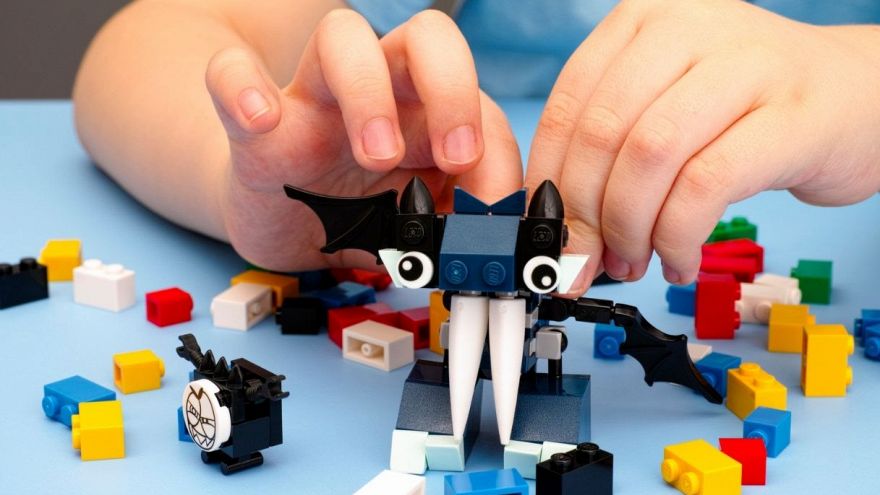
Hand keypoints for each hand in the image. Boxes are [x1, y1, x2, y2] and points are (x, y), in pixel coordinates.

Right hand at [206, 9, 521, 270]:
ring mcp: (314, 97)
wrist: (287, 224)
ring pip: (341, 36)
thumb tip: (497, 245)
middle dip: (453, 92)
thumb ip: (455, 225)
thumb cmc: (359, 216)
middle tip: (455, 157)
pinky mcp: (255, 120)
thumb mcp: (417, 227)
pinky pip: (231, 73)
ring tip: (377, 158)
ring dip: (368, 93)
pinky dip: (243, 88)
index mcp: (427, 115)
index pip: (480, 105)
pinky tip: (262, 119)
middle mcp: (379, 90)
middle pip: (427, 39)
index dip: (498, 155)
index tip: (496, 215)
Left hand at [526, 0, 879, 291]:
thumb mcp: (663, 110)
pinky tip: (679, 259)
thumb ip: (609, 157)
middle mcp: (688, 26)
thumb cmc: (745, 110)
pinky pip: (705, 186)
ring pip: (649, 158)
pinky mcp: (790, 115)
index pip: (568, 107)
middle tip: (588, 263)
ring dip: (630, 229)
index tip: (546, 234)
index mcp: (642, 21)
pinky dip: (678, 236)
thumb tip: (562, 235)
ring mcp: (744, 64)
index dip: (548, 182)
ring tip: (635, 262)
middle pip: (603, 134)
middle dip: (585, 216)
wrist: (854, 94)